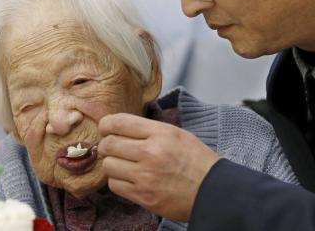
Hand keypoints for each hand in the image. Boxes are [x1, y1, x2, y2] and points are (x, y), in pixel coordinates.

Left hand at [98, 113, 219, 221]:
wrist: (213, 191)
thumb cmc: (195, 161)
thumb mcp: (176, 134)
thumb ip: (147, 129)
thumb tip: (118, 127)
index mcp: (160, 133)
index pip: (118, 122)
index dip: (106, 125)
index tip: (106, 128)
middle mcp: (151, 152)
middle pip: (108, 144)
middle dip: (106, 145)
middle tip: (112, 148)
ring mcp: (146, 176)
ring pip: (108, 165)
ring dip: (112, 165)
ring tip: (123, 165)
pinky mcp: (143, 196)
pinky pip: (114, 185)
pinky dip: (118, 182)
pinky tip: (129, 179)